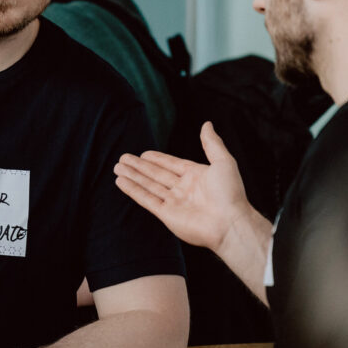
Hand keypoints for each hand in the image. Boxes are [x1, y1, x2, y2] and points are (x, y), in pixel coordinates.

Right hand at [113, 121, 250, 252]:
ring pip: (148, 186)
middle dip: (139, 166)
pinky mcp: (166, 215)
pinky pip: (146, 199)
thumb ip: (212, 143)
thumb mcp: (223, 162)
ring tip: (117, 167)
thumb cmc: (230, 193)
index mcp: (196, 176)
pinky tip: (121, 181)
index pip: (171, 164)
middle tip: (122, 158)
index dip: (157, 159)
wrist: (230, 223)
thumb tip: (207, 124)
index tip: (143, 153)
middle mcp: (183, 189)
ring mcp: (174, 202)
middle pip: (156, 175)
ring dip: (132, 176)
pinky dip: (133, 190)